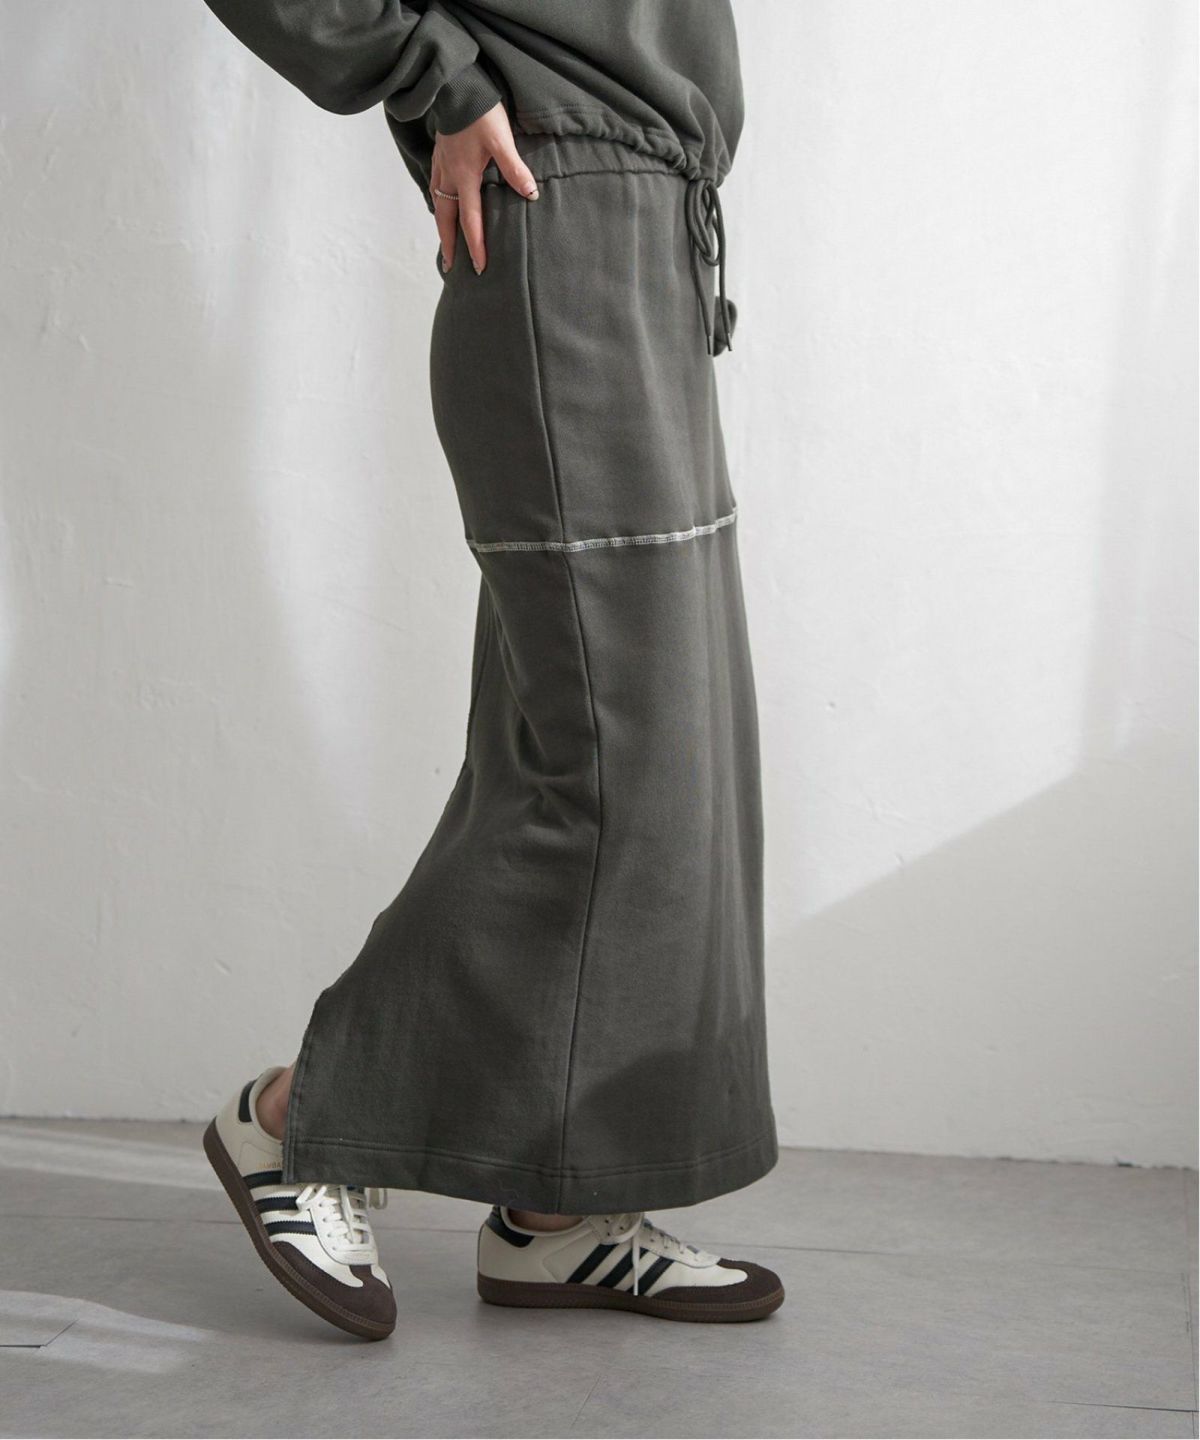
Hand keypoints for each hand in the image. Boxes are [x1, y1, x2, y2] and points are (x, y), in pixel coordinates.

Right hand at [431, 102, 537, 274]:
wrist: (457, 85)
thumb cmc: (480, 111)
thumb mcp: (502, 139)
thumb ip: (515, 169)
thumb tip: (530, 194)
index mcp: (465, 177)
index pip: (471, 220)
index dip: (475, 245)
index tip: (478, 267)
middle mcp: (449, 175)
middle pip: (446, 218)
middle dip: (449, 244)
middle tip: (449, 266)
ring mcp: (442, 164)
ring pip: (438, 202)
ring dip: (441, 225)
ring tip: (445, 241)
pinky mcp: (440, 153)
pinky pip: (436, 185)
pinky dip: (438, 201)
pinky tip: (441, 203)